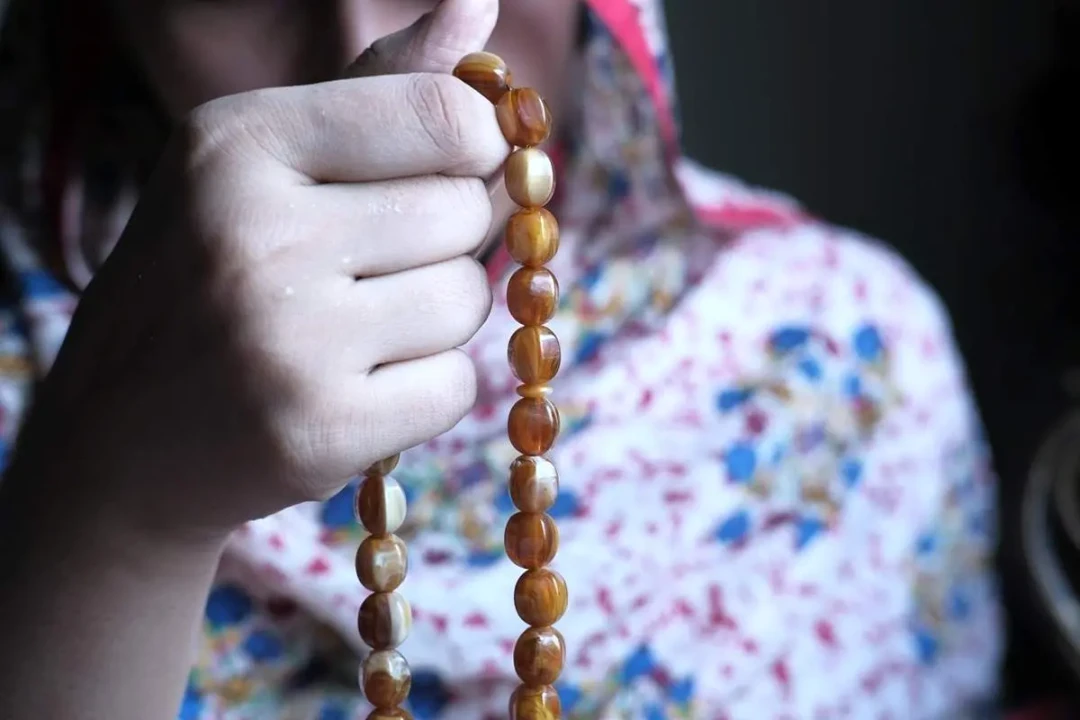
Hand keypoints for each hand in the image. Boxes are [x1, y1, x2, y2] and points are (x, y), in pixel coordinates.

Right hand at [11, 0, 507, 545]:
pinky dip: (427, 392)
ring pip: (468, 300)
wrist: (118, 446)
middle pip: (468, 211)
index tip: (452, 169)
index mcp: (237, 141)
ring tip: (357, 334)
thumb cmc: (202, 285)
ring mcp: (287, 340)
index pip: (446, 115)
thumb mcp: (260, 163)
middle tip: (370, 272)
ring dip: (437, 320)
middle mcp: (256, 233)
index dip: (477, 148)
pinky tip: (358, 392)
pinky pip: (457, 388)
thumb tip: (478, 6)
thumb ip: (379, 87)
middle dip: (444, 242)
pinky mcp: (319, 431)